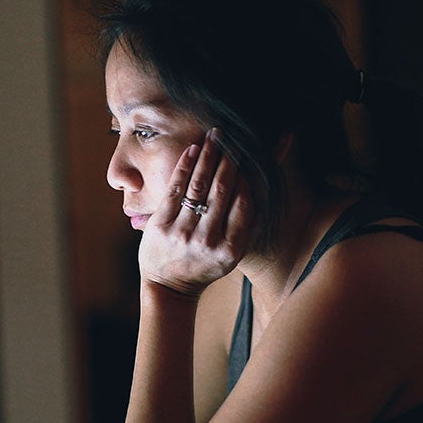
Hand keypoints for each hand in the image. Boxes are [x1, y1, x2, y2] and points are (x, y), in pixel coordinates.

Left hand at [139, 128, 252, 297]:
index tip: (247, 154)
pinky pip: (176, 189)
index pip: (244, 203)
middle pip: (222, 190)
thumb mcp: (232, 253)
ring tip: (215, 136)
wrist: (168, 287)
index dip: (247, 175)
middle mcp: (208, 242)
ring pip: (199, 186)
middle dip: (228, 159)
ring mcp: (182, 233)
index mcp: (231, 249)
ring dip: (208, 156)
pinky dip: (186, 166)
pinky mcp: (160, 226)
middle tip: (231, 137)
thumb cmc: (205, 265)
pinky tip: (194, 149)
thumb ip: (247, 224)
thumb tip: (262, 184)